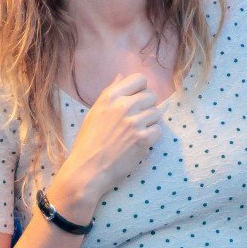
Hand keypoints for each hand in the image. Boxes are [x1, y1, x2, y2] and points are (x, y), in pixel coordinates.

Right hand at [59, 73, 161, 202]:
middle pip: (151, 95)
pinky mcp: (143, 139)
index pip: (139, 79)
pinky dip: (152, 137)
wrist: (88, 170)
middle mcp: (123, 106)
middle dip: (147, 106)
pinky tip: (140, 143)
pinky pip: (158, 130)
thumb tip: (121, 76)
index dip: (141, 89)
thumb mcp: (94, 113)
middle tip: (137, 120)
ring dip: (150, 122)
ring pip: (157, 113)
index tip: (136, 100)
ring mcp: (134, 122)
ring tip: (137, 133)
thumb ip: (110, 93)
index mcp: (110, 97)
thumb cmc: (88, 142)